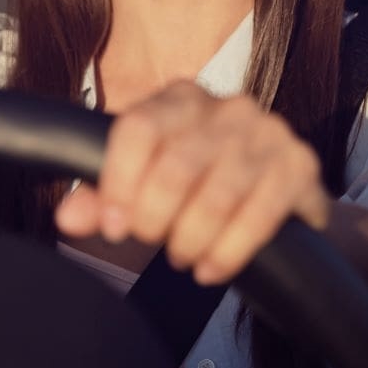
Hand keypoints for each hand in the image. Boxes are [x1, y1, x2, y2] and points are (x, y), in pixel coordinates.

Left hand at [55, 83, 330, 284]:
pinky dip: (231, 249)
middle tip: (151, 242)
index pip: (138, 129)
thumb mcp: (143, 185)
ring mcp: (268, 132)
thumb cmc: (193, 186)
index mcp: (178, 99)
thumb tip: (68, 218)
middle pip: (176, 165)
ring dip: (192, 238)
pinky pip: (262, 213)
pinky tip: (212, 269)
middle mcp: (226, 106)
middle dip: (155, 217)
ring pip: (219, 193)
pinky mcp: (300, 165)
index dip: (118, 182)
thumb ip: (102, 198)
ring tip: (182, 259)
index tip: (112, 226)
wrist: (273, 193)